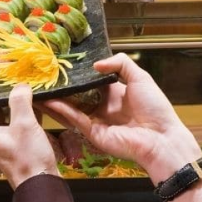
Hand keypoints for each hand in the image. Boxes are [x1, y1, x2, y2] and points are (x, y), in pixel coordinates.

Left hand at [0, 85, 58, 189]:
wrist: (41, 185)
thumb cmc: (27, 159)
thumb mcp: (23, 126)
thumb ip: (20, 103)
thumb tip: (19, 86)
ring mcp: (6, 138)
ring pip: (3, 114)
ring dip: (8, 100)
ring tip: (12, 83)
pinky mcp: (20, 142)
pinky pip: (19, 121)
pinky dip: (24, 110)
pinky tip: (34, 101)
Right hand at [39, 53, 201, 182]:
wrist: (160, 138)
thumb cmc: (155, 107)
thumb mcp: (140, 77)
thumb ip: (120, 63)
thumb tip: (95, 65)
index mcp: (116, 93)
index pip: (93, 81)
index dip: (80, 73)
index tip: (64, 63)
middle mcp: (104, 106)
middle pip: (79, 94)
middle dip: (65, 86)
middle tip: (46, 74)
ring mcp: (97, 120)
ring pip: (73, 106)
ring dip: (57, 98)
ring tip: (40, 87)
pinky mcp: (92, 132)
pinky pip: (75, 118)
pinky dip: (61, 109)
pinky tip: (49, 100)